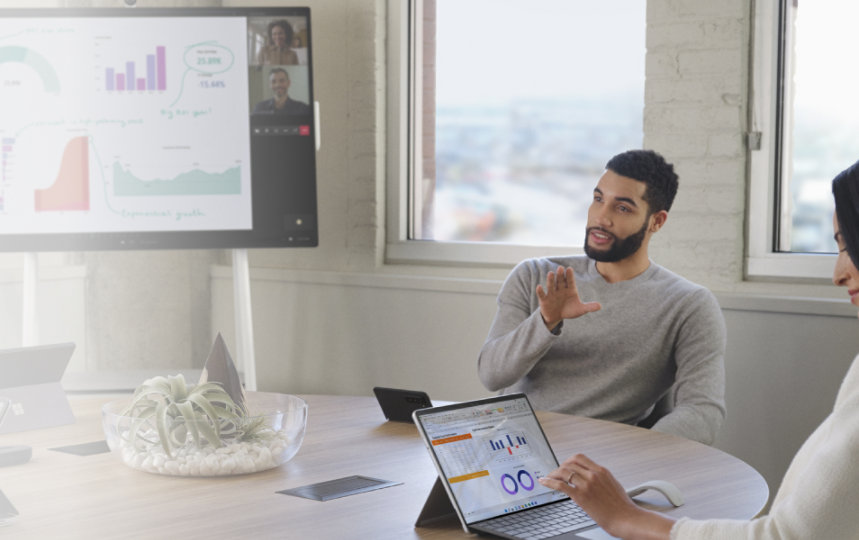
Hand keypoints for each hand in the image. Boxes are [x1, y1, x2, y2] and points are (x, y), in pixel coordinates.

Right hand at [536, 267, 600, 330]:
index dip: (570, 276)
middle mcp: (560, 289)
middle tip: (561, 268)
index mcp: (570, 290)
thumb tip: (600, 306)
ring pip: (551, 285)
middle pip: (560, 281)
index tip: (569, 269)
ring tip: (551, 273)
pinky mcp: (544, 299)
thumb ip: (588, 307)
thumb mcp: (580, 310)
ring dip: (551, 280)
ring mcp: (552, 294)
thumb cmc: (569, 311)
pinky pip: (542, 294)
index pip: (570, 281)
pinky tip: (539, 287)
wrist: (556, 317)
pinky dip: (540, 291)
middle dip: (561, 275)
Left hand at [539, 454, 673, 539]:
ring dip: (553, 474)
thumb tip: (591, 477)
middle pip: (569, 463)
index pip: (579, 457)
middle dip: (559, 467)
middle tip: (554, 473)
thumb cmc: (621, 506)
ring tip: (549, 478)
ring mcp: (586, 484)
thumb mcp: (613, 485)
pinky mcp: (581, 496)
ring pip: (563, 471)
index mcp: (601, 471)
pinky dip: (549, 482)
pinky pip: (560, 485)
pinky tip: (544, 482)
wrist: (626, 519)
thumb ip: (600, 479)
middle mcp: (593, 474)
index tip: (564, 465)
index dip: (568, 461)